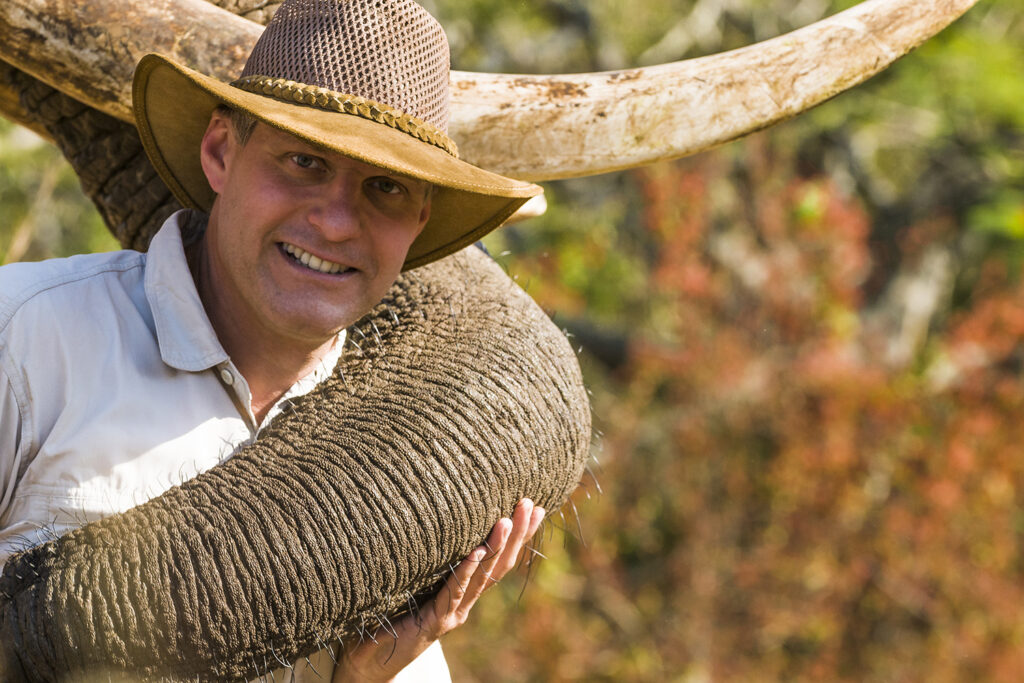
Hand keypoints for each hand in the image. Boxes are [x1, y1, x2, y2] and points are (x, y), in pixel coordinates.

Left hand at [333, 499, 545, 681]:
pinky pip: (454, 593)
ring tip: (506, 521)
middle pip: (499, 565)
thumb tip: (432, 512)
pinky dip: (465, 571)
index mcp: (465, 591)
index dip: (519, 535)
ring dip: (497, 548)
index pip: (500, 559)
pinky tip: (475, 552)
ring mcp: (453, 613)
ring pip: (482, 578)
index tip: (535, 507)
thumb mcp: (417, 579)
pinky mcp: (436, 622)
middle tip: (529, 504)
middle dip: (517, 534)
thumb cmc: (389, 615)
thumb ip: (431, 557)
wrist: (371, 660)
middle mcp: (465, 602)